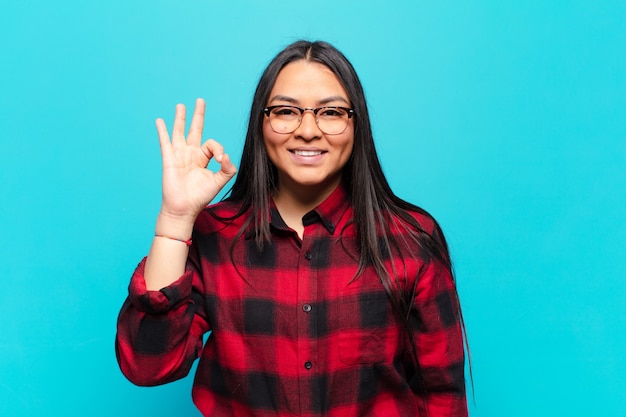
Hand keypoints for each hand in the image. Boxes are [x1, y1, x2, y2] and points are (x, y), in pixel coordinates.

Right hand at [156, 98, 236, 222]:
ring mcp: (179, 155)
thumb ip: (228, 168)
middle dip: (198, 115)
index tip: (221, 160)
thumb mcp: (219, 181)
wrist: (184, 208)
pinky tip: (160, 121)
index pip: (212, 144)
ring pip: (179, 132)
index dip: (218, 149)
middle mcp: (190, 154)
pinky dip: (162, 131)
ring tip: (181, 105)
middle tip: (200, 101)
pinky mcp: (169, 159)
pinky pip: (165, 142)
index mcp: (203, 158)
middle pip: (195, 130)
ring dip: (180, 118)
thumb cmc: (200, 197)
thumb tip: (226, 155)